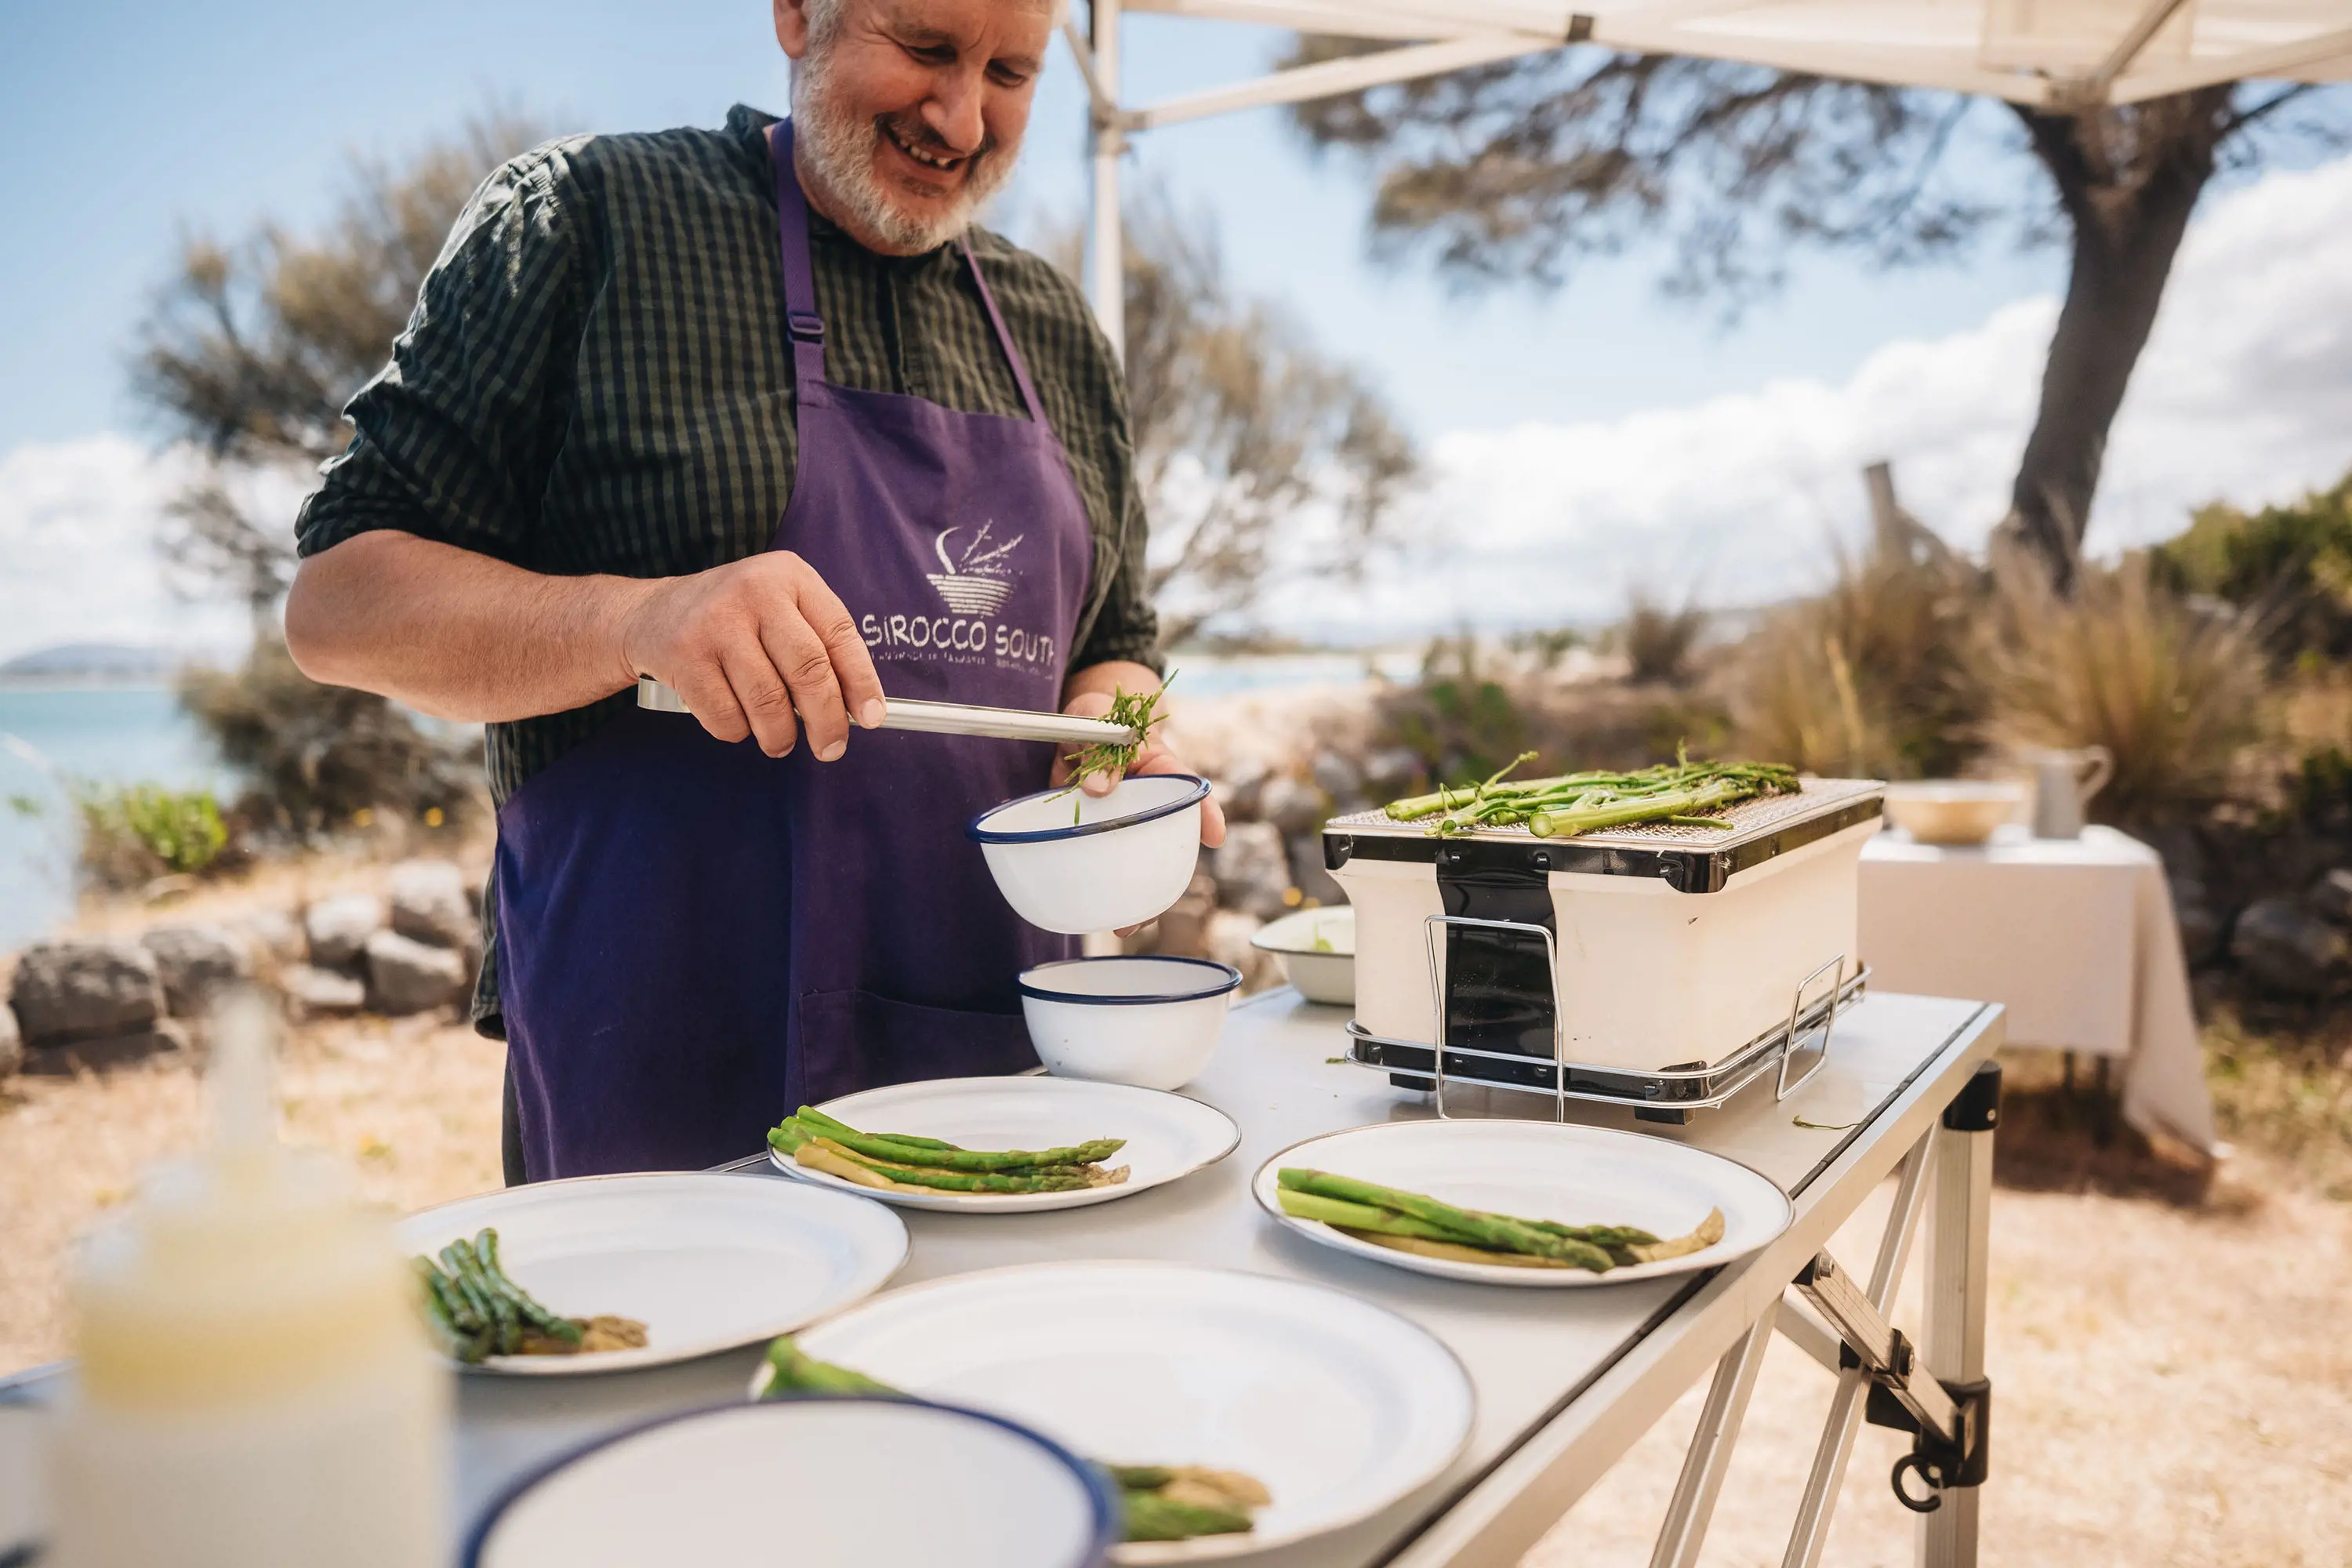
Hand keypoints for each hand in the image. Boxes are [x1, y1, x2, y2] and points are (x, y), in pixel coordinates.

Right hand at [618, 552, 885, 759]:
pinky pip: (727, 716)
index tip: (872, 718)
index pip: (839, 634)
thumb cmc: (733, 619)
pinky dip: (739, 731)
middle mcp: (754, 591)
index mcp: (789, 576)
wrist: (651, 614)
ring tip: (780, 741)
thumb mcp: (779, 609)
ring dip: (780, 735)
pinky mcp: (684, 656)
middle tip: (832, 748)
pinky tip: (738, 720)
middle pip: (808, 670)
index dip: (861, 682)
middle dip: (827, 721)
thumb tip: (858, 710)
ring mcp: (715, 622)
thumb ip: (818, 647)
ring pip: (769, 702)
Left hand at [1052, 690, 1226, 850]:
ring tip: (1123, 872)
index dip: (1204, 810)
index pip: (1186, 784)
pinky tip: (1083, 864)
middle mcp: (1142, 791)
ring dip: (1125, 852)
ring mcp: (1118, 809)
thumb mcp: (1096, 718)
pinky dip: (1088, 849)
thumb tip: (1098, 788)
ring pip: (1129, 836)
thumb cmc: (1096, 716)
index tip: (1216, 836)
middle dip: (1171, 843)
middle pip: (1164, 820)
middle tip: (1169, 865)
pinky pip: (1093, 838)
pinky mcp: (1091, 819)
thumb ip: (1098, 748)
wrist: (1073, 725)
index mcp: (1156, 762)